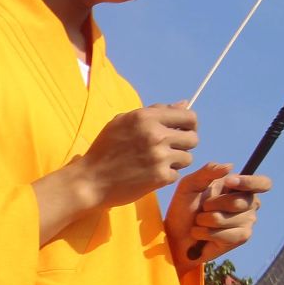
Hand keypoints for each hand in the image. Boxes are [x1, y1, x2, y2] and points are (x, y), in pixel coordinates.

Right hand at [76, 104, 198, 208]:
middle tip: (169, 149)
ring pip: (187, 158)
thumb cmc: (104, 149)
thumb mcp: (123, 122)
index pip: (189, 117)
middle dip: (183, 144)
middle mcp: (156, 135)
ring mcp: (159, 157)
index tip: (181, 131)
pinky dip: (166, 176)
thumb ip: (155, 111)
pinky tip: (150, 175)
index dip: (189, 125)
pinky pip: (176, 174)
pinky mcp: (160, 177)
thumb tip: (185, 104)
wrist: (90, 181)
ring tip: (157, 163)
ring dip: (175, 161)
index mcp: (146, 117)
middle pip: (193, 138)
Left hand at [167, 164, 268, 262]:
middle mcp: (249, 204)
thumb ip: (207, 172)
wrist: (175, 234)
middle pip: (238, 202)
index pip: (262, 183)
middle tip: (203, 208)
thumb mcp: (190, 184)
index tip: (229, 182)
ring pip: (223, 218)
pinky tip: (201, 234)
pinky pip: (222, 234)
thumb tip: (230, 166)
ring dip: (204, 220)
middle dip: (211, 205)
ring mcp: (247, 222)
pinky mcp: (241, 238)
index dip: (249, 182)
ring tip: (201, 222)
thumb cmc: (185, 208)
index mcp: (241, 187)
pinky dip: (204, 233)